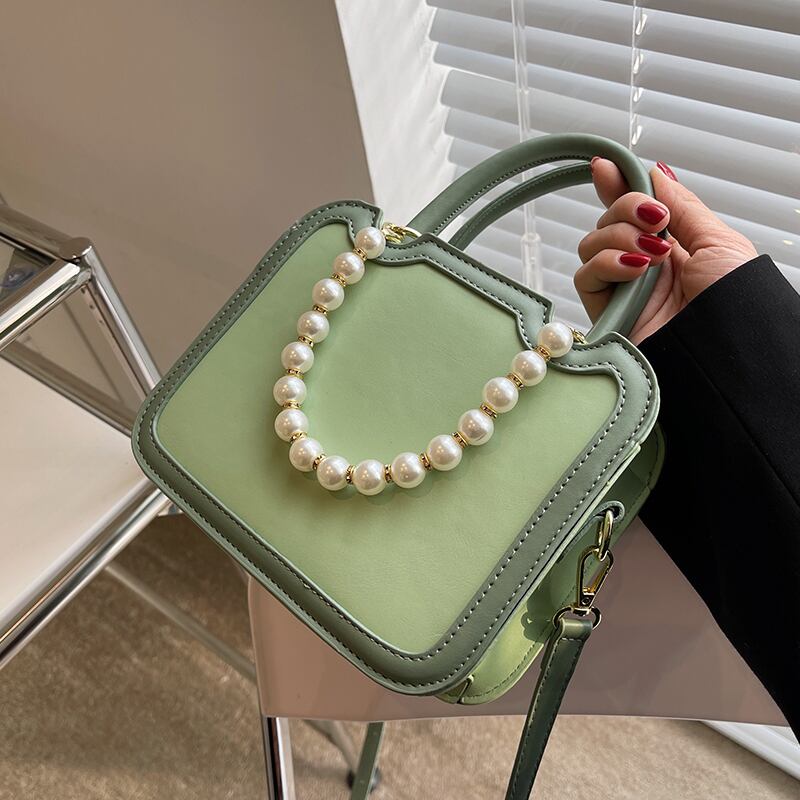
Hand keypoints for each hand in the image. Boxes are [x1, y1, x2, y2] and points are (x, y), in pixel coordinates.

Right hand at [575, 160, 757, 342]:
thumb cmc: (735, 300)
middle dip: (626, 209)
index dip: (617, 186)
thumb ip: (681, 205)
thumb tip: (655, 172)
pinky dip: (604, 264)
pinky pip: (585, 275)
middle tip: (656, 222)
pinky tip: (634, 271)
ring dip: (618, 238)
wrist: (723, 351)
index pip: (634, 210)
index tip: (605, 166)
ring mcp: (622, 287)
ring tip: (651, 256)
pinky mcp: (605, 310)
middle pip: (608, 220)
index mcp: (672, 245)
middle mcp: (643, 263)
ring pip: (591, 244)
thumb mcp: (718, 240)